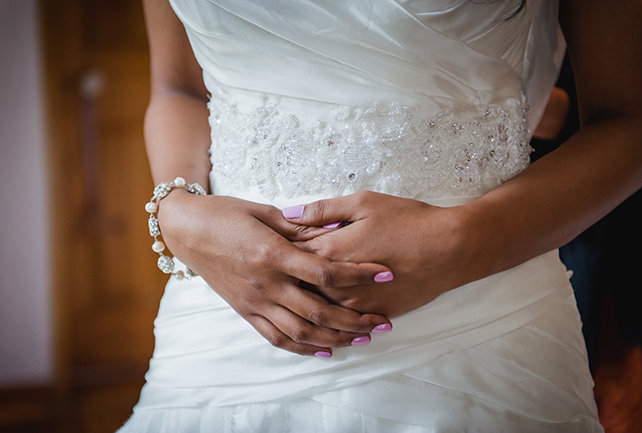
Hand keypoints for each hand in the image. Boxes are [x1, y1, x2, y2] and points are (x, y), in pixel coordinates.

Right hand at [157, 190, 393, 356]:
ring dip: (334, 338)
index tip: (385, 273)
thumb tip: (336, 228)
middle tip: (382, 321)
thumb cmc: (226, 214)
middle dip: (355, 320)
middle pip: (319, 310)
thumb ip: (300, 226)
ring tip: (361, 338)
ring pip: (300, 331)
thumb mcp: (264, 212)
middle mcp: (265, 284)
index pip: (325, 271)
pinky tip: (323, 350)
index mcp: (273, 254)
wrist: (187, 231)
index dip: (359, 274)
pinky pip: (276, 338)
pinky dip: (302, 348)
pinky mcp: (245, 311)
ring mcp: (254, 302)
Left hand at [285, 191, 489, 316]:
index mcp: (329, 251)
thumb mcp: (364, 203)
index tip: (272, 245)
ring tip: (297, 295)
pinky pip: (345, 320)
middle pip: (299, 285)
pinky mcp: (373, 314)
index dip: (280, 248)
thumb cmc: (408, 220)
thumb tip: (289, 212)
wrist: (450, 249)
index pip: (291, 254)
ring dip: (307, 301)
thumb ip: (323, 209)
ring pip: (319, 307)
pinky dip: (334, 316)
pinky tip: (330, 310)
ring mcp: (355, 303)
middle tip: (277, 274)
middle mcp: (336, 283)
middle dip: (288, 278)